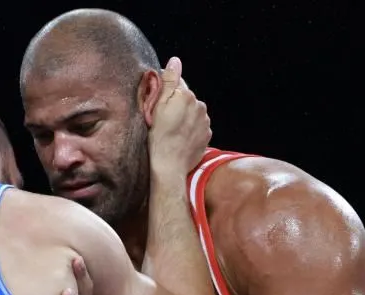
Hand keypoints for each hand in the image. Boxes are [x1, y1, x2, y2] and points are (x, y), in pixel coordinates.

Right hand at [148, 57, 211, 175]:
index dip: (165, 93)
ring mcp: (205, 121)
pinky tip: (179, 137)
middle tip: (163, 120)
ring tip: (171, 130)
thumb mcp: (158, 106)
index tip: (158, 105)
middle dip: (176, 105)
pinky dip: (189, 129)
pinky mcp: (206, 135)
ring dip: (183, 117)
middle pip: (185, 98)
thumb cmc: (159, 136)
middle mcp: (200, 105)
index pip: (176, 84)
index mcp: (186, 95)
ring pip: (192, 112)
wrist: (170, 165)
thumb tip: (175, 60)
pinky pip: (197, 126)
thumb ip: (168, 81)